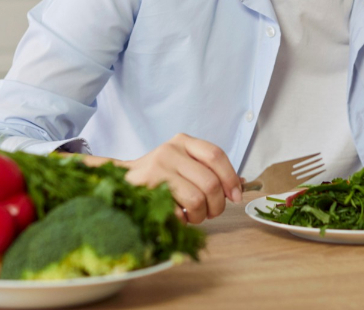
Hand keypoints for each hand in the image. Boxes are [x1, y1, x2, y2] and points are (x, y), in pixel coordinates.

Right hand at [121, 133, 242, 223]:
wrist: (123, 180)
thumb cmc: (159, 174)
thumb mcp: (183, 162)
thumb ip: (208, 170)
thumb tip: (240, 186)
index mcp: (183, 142)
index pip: (216, 155)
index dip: (230, 178)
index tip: (235, 197)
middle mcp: (169, 151)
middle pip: (210, 182)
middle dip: (217, 205)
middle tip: (212, 213)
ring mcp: (156, 170)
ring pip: (196, 200)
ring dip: (201, 216)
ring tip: (195, 216)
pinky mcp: (146, 190)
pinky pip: (178, 213)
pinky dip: (184, 221)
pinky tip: (179, 217)